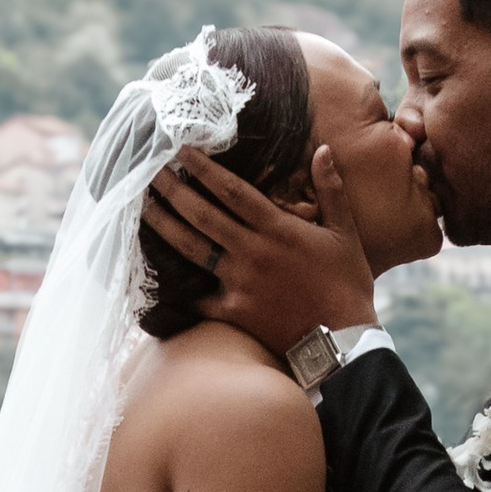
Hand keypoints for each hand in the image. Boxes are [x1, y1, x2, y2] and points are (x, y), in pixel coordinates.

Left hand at [143, 146, 377, 355]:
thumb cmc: (347, 284)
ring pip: (193, 250)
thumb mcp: (345, 233)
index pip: (233, 191)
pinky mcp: (233, 312)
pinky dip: (175, 285)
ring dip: (165, 227)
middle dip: (174, 191)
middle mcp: (253, 253)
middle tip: (149, 172)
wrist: (343, 342)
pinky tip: (154, 271)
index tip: (181, 151)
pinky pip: (196, 297)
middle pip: (203, 216)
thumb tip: (322, 149)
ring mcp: (240, 283)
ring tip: (143, 208)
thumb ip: (331, 189)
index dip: (204, 169)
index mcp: (278, 229)